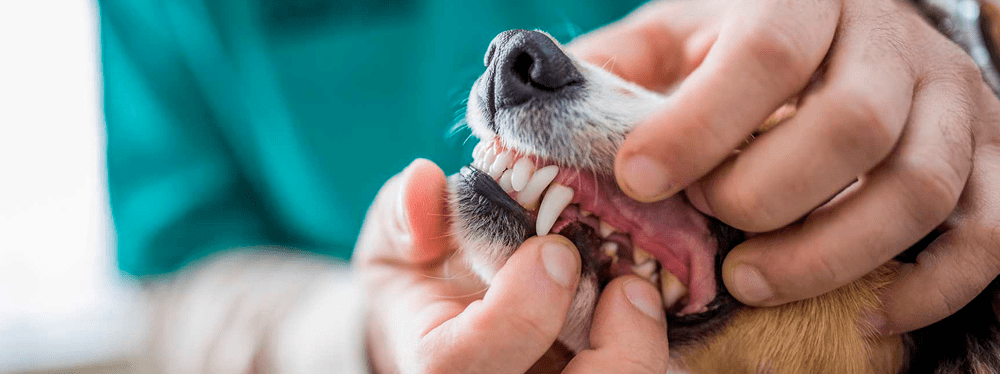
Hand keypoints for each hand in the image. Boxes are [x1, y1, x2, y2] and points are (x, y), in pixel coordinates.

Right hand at [354, 159, 670, 373]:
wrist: (434, 322)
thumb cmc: (419, 276)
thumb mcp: (396, 240)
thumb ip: (406, 214)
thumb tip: (426, 182)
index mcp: (439, 363)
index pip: (468, 362)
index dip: (520, 312)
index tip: (554, 250)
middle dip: (617, 355)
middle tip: (631, 289)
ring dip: (642, 351)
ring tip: (641, 294)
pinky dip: (646, 344)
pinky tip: (645, 302)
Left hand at [569, 0, 999, 332]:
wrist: (853, 31)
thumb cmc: (747, 43)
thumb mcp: (676, 35)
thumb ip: (615, 68)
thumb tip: (537, 116)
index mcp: (806, 0)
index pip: (766, 54)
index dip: (699, 125)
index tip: (636, 179)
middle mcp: (891, 45)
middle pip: (851, 125)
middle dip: (765, 195)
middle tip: (708, 230)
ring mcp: (954, 103)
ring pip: (920, 187)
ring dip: (831, 253)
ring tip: (753, 284)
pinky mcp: (989, 160)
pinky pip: (987, 235)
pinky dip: (930, 287)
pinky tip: (865, 315)